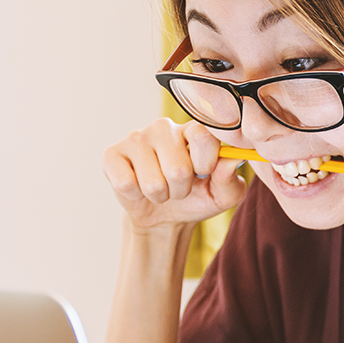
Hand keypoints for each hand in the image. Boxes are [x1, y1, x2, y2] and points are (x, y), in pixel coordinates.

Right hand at [103, 118, 247, 230]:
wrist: (164, 216)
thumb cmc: (197, 198)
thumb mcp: (223, 195)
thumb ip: (230, 179)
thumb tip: (231, 160)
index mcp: (194, 130)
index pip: (204, 135)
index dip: (206, 163)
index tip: (204, 174)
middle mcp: (165, 127)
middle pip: (178, 168)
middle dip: (181, 189)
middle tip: (179, 187)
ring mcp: (136, 138)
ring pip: (153, 182)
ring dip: (160, 195)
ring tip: (161, 189)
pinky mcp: (112, 154)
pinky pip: (126, 183)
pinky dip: (136, 195)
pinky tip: (138, 187)